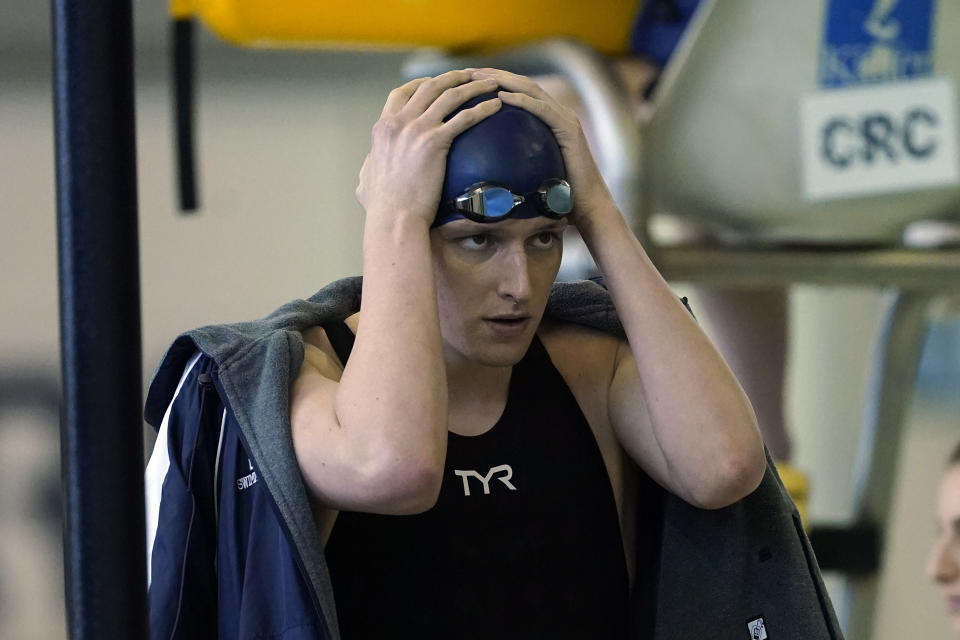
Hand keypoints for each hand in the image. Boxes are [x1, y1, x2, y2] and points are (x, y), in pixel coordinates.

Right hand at [356, 70, 501, 226]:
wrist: (394, 217)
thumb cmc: (381, 207)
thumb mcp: (366, 179)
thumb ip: (369, 166)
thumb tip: (369, 166)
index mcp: (383, 127)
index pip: (400, 93)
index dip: (420, 83)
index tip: (436, 82)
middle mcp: (399, 122)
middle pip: (429, 87)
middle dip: (452, 77)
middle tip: (471, 76)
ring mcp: (416, 129)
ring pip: (449, 96)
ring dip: (473, 86)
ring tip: (491, 84)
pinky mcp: (435, 142)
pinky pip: (464, 118)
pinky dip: (482, 108)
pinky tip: (496, 107)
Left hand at [468, 68, 615, 224]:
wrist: (586, 207)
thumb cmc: (557, 198)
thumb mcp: (529, 173)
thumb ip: (512, 162)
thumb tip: (481, 168)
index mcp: (549, 119)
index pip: (519, 92)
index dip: (495, 82)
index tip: (469, 80)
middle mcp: (558, 113)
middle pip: (523, 84)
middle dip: (495, 75)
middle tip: (469, 72)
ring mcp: (565, 118)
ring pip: (531, 90)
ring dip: (505, 81)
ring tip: (480, 78)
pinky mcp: (569, 129)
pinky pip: (542, 109)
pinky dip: (522, 100)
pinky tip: (502, 96)